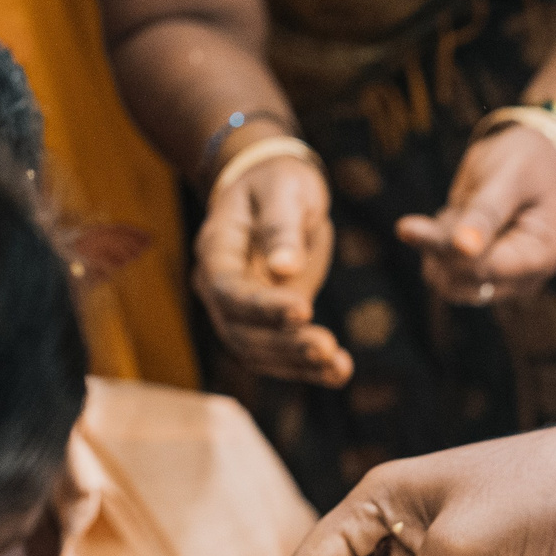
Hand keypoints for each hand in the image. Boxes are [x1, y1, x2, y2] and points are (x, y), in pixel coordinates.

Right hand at [194, 153, 349, 387]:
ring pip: (257, 351)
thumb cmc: (277, 182)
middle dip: (283, 344)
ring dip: (297, 364)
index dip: (261, 306)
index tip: (304, 309)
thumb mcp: (284, 189)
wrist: (275, 193)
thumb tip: (285, 269)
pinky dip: (307, 368)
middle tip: (327, 348)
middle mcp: (219, 287)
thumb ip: (281, 226)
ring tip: (339, 367)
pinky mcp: (265, 323)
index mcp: (216, 250)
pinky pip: (278, 354)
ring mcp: (239, 310)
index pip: (228, 289)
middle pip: (240, 330)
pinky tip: (339, 373)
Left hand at [396, 126, 555, 305]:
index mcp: (540, 258)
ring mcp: (498, 279)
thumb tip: (463, 247)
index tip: (405, 226)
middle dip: (440, 245)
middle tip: (444, 210)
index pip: (485, 269)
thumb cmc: (526, 161)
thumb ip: (486, 214)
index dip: (448, 249)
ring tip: (457, 211)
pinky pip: (440, 270)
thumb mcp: (509, 178)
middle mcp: (520, 278)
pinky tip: (454, 218)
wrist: (529, 156)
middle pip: (461, 281)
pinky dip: (436, 245)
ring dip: (437, 246)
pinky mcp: (477, 273)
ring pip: (445, 281)